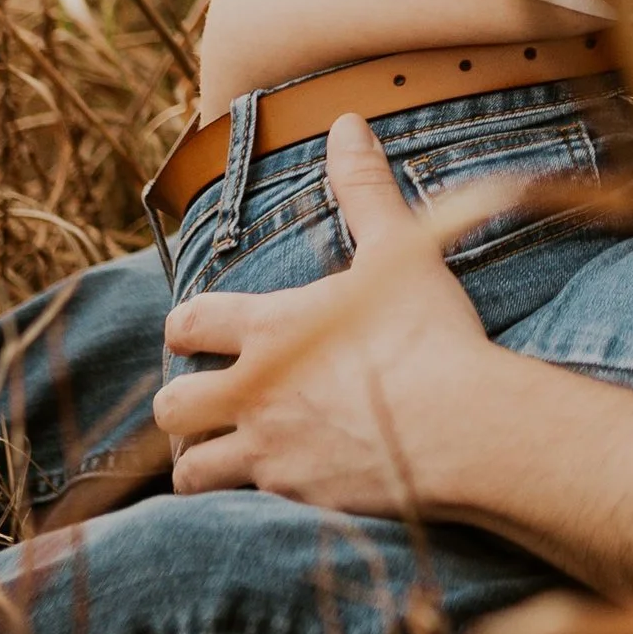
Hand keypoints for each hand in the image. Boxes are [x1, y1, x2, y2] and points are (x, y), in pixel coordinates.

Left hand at [153, 114, 498, 517]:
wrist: (461, 426)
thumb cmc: (428, 332)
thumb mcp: (399, 249)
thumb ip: (364, 189)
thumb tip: (346, 123)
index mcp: (271, 328)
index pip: (188, 323)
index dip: (186, 325)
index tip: (197, 330)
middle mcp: (255, 392)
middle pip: (171, 406)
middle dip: (180, 402)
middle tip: (206, 399)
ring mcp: (270, 452)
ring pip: (191, 471)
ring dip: (200, 461)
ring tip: (222, 454)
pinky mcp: (295, 499)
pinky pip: (240, 510)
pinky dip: (242, 503)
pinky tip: (267, 492)